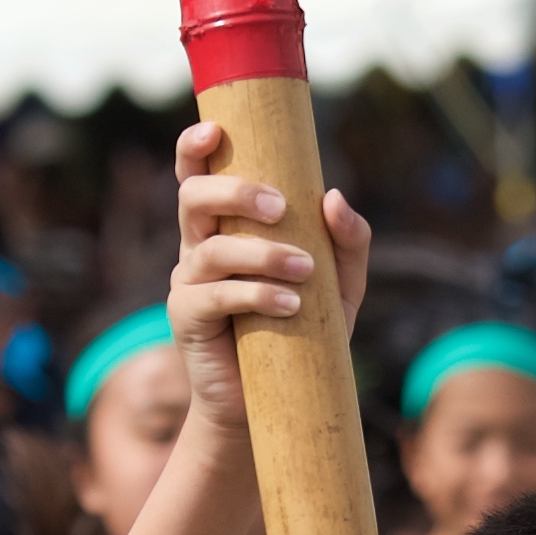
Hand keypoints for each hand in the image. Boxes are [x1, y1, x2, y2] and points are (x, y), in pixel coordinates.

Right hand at [166, 118, 368, 429]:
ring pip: (211, 247)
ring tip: (305, 271)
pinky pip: (215, 295)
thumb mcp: (340, 288)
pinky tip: (290, 304)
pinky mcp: (187, 319)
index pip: (198, 175)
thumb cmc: (304, 334)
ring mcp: (189, 282)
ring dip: (262, 253)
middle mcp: (199, 246)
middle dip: (234, 192)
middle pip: (193, 198)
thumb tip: (334, 197)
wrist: (273, 403)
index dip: (195, 148)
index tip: (215, 131)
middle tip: (279, 207)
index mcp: (225, 227)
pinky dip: (256, 294)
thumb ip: (348, 243)